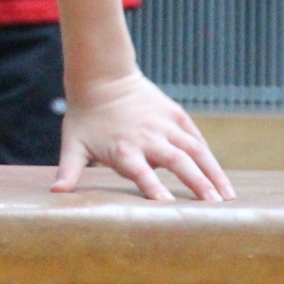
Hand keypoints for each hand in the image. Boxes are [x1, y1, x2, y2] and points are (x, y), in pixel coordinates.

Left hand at [53, 69, 236, 202]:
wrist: (102, 77)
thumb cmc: (86, 116)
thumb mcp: (73, 143)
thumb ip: (69, 170)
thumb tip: (55, 193)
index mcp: (124, 149)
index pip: (141, 172)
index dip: (154, 188)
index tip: (168, 206)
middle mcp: (148, 137)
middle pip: (177, 161)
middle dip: (197, 183)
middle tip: (213, 206)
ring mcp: (165, 124)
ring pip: (195, 150)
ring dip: (213, 173)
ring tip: (227, 197)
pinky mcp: (176, 114)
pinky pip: (196, 138)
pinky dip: (208, 156)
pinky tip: (220, 177)